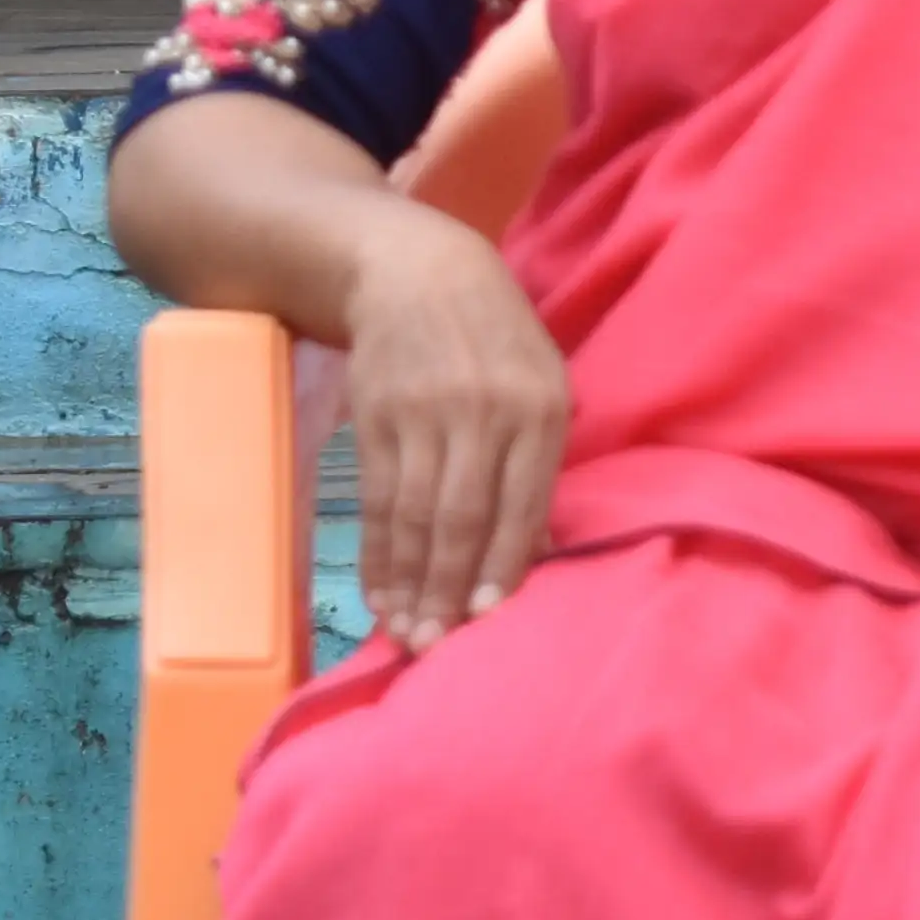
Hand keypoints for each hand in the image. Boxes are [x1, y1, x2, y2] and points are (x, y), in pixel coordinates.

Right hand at [338, 202, 569, 652]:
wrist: (418, 272)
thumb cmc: (497, 338)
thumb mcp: (543, 381)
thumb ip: (540, 464)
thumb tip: (535, 553)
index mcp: (540, 407)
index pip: (521, 502)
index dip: (501, 564)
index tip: (488, 618)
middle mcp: (484, 413)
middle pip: (462, 518)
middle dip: (448, 590)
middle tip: (438, 648)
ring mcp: (425, 416)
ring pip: (414, 517)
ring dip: (409, 583)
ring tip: (407, 634)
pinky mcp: (376, 419)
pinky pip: (377, 501)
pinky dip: (377, 553)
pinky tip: (379, 592)